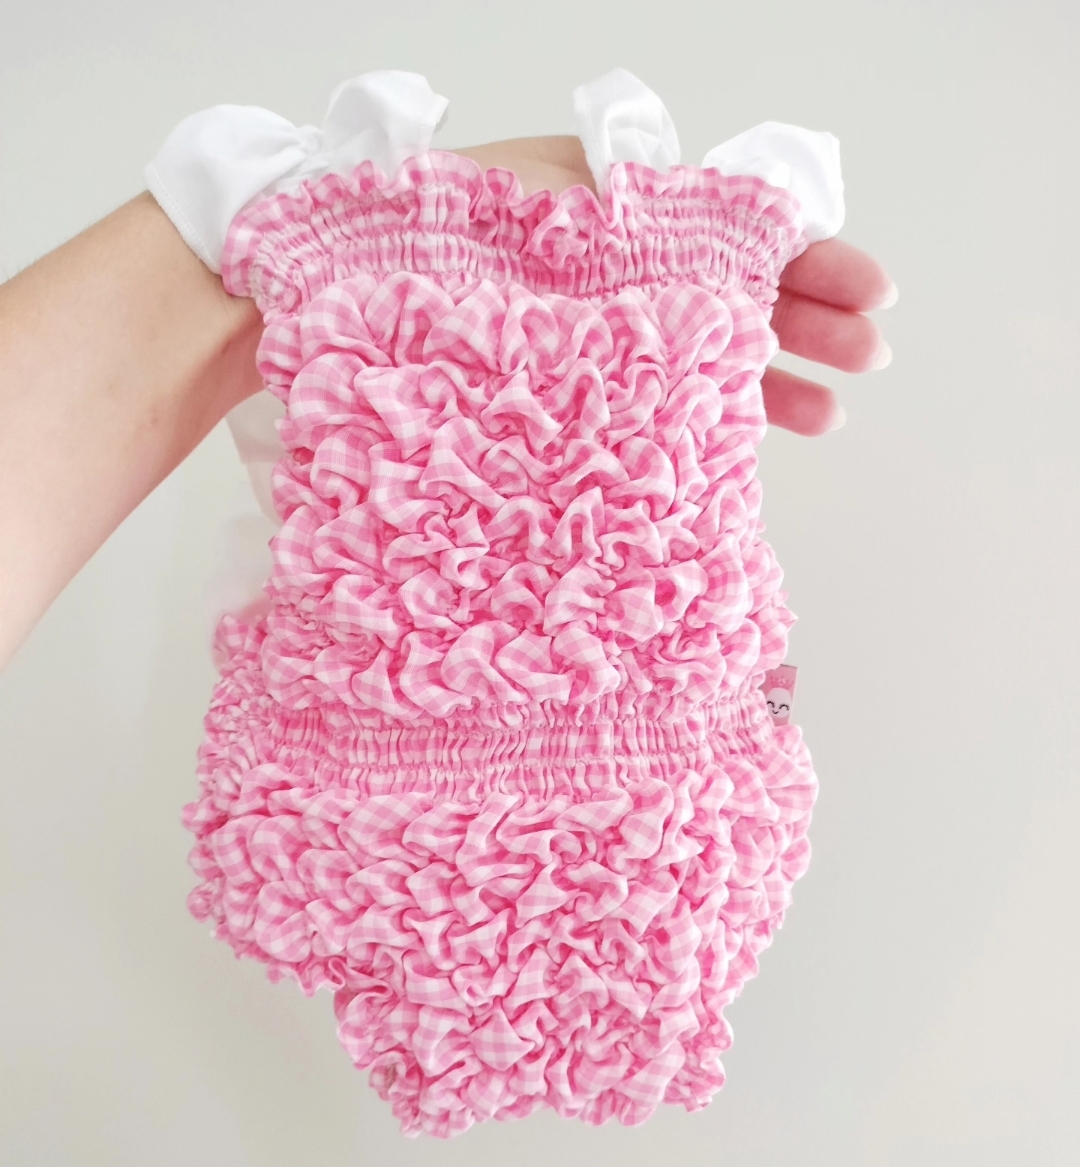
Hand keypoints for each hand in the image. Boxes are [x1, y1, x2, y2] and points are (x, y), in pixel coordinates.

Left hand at [450, 136, 895, 436]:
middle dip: (814, 322)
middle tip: (867, 356)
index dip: (814, 260)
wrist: (359, 294)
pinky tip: (746, 442)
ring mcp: (608, 344)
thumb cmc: (449, 230)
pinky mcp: (580, 397)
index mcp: (634, 220)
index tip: (870, 292)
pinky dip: (708, 420)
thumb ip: (643, 205)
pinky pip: (659, 404)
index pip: (747, 235)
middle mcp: (631, 283)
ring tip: (830, 414)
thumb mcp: (556, 194)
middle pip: (742, 297)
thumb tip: (738, 218)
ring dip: (776, 382)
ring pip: (707, 357)